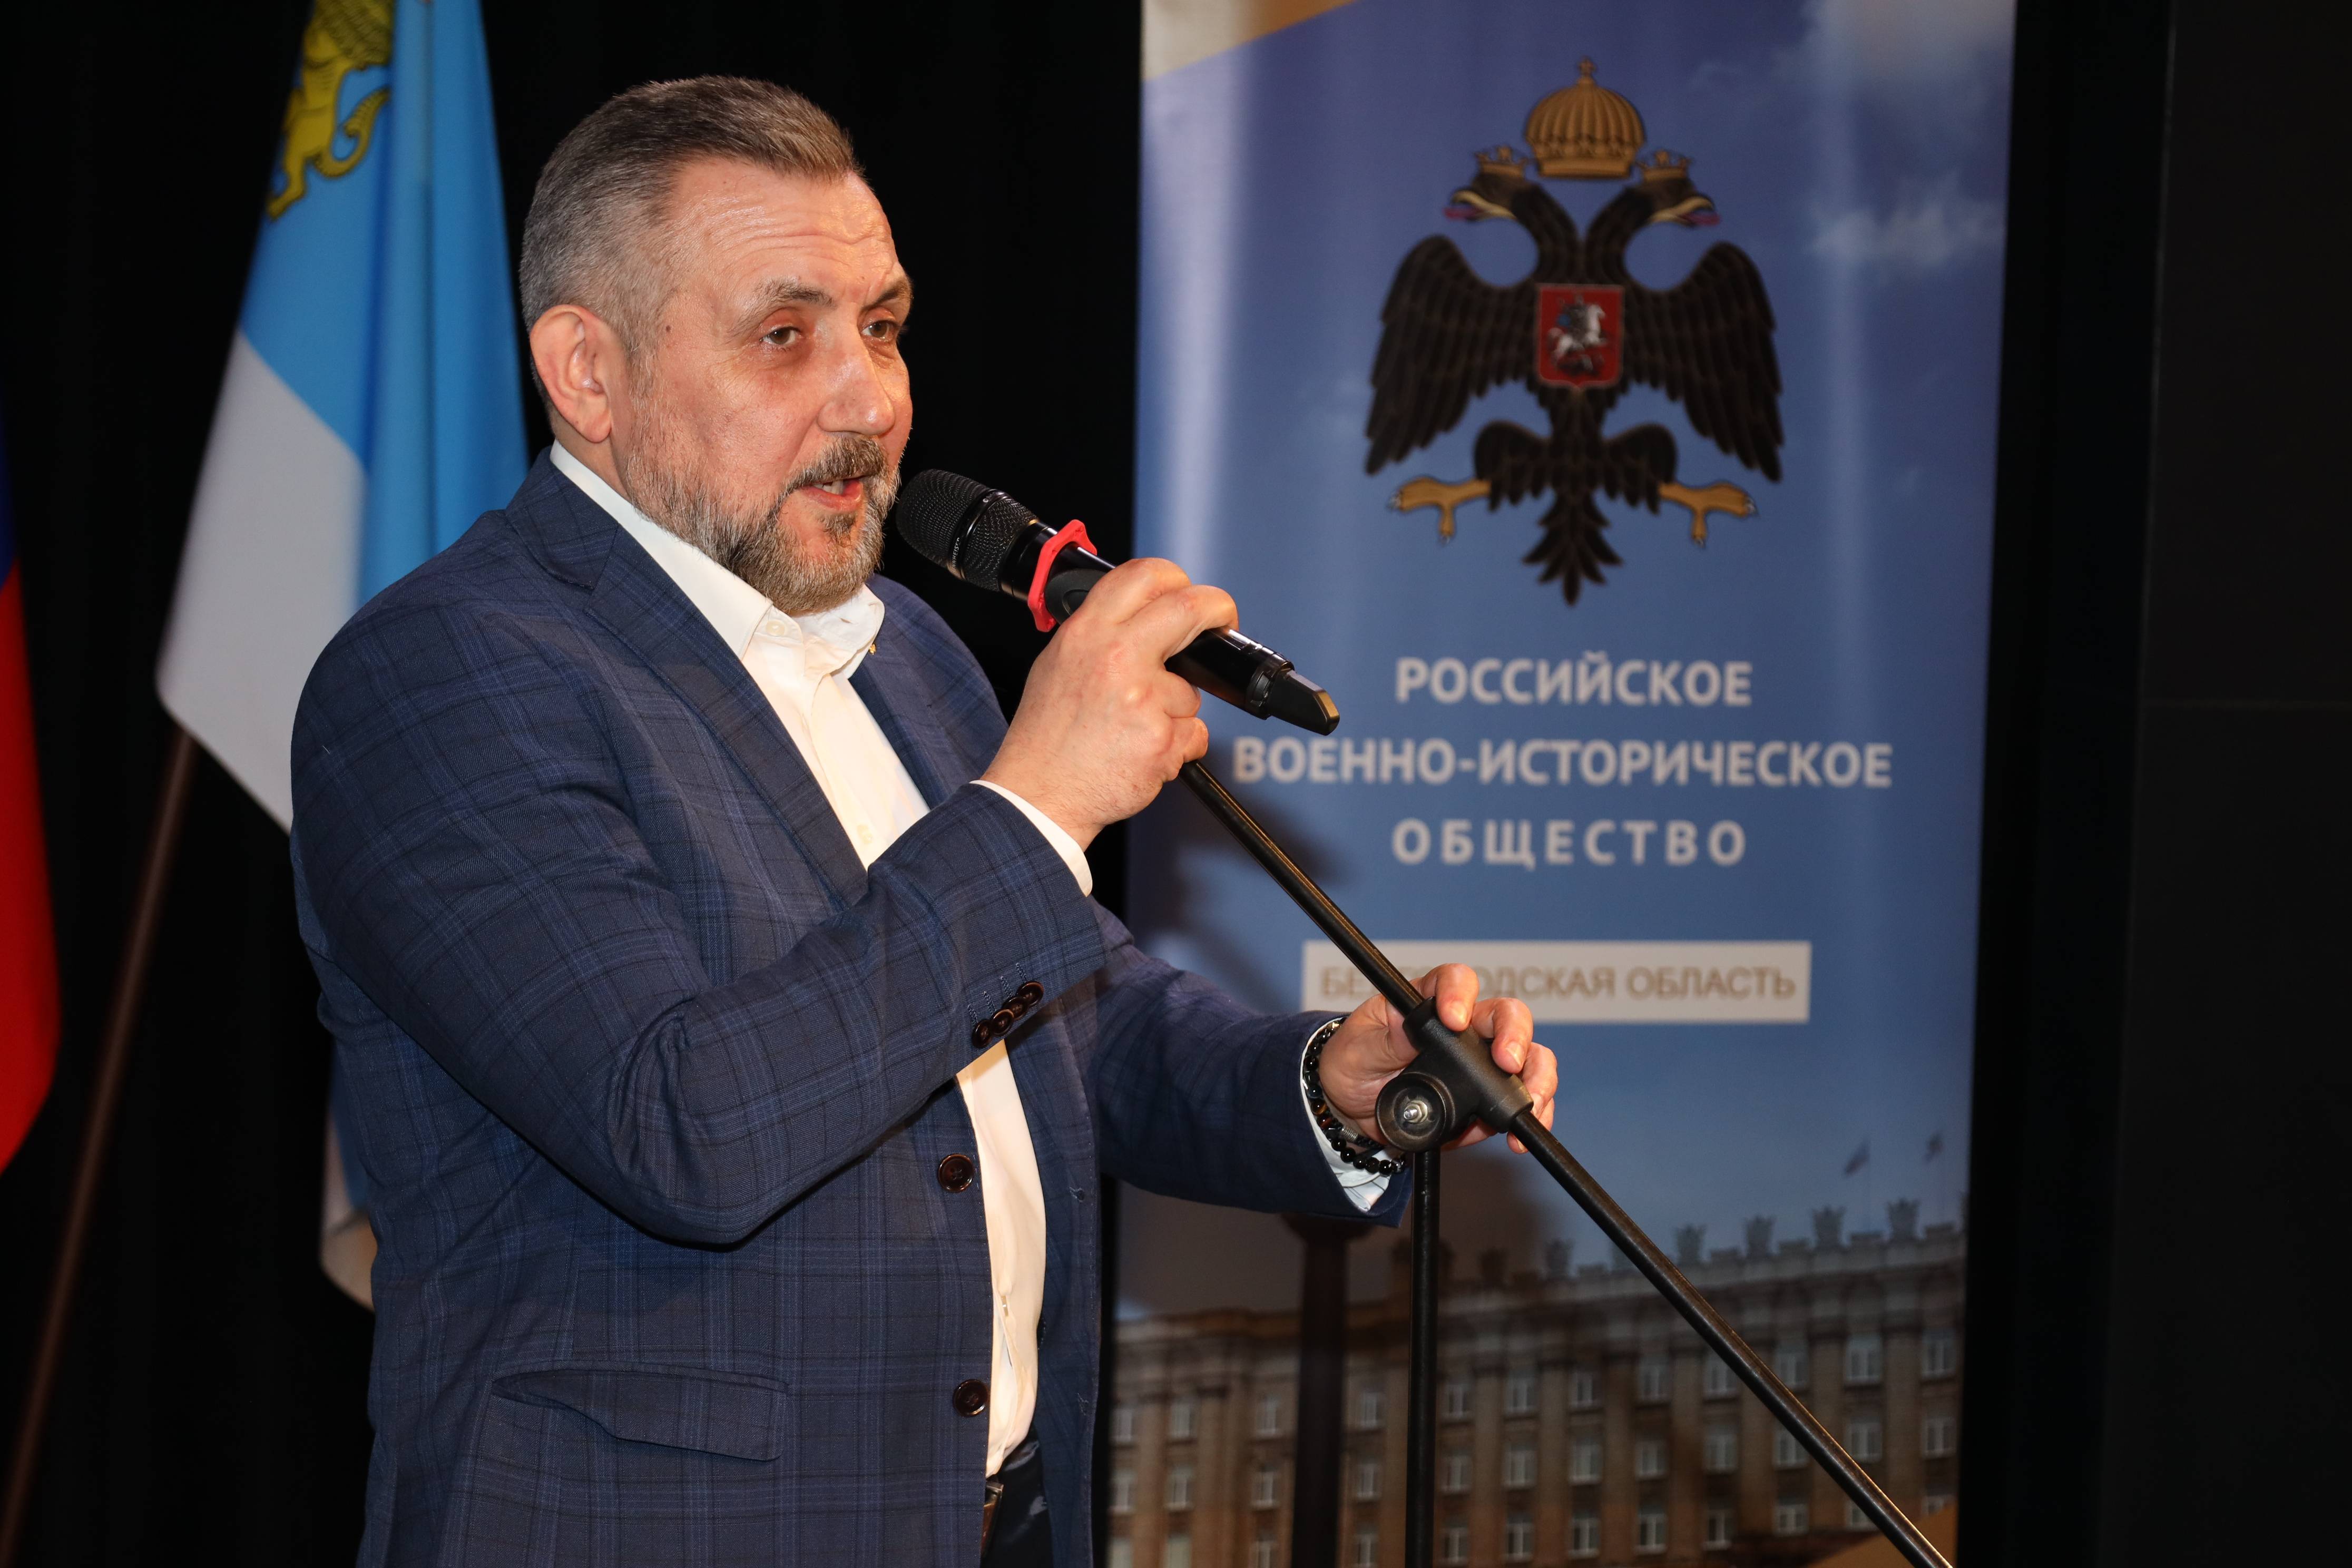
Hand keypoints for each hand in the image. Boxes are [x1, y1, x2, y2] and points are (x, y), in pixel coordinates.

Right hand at [982, 558, 1236, 847]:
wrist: (1038, 795)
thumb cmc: (1047, 738)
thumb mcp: (1058, 664)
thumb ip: (1101, 636)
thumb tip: (1144, 620)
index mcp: (1087, 633)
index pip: (1144, 575)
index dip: (1177, 578)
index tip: (1189, 593)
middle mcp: (1116, 657)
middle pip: (1190, 608)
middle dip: (1218, 610)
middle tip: (1222, 623)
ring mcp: (1143, 699)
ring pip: (1192, 690)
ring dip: (1176, 710)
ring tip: (1132, 729)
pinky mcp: (1162, 740)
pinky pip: (1193, 734)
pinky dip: (1176, 747)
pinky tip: (1140, 752)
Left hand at [1316, 964, 1557, 1152]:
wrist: (1353, 1111)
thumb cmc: (1353, 1065)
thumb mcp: (1356, 1049)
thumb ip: (1384, 1040)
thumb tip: (1411, 1030)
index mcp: (1428, 1002)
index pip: (1455, 980)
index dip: (1460, 993)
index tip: (1454, 1019)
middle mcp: (1464, 1026)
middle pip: (1506, 1014)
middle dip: (1515, 1035)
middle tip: (1507, 1062)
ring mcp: (1482, 1062)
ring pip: (1528, 1055)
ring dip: (1536, 1076)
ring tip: (1530, 1101)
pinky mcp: (1488, 1097)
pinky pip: (1522, 1099)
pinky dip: (1532, 1114)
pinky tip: (1520, 1135)